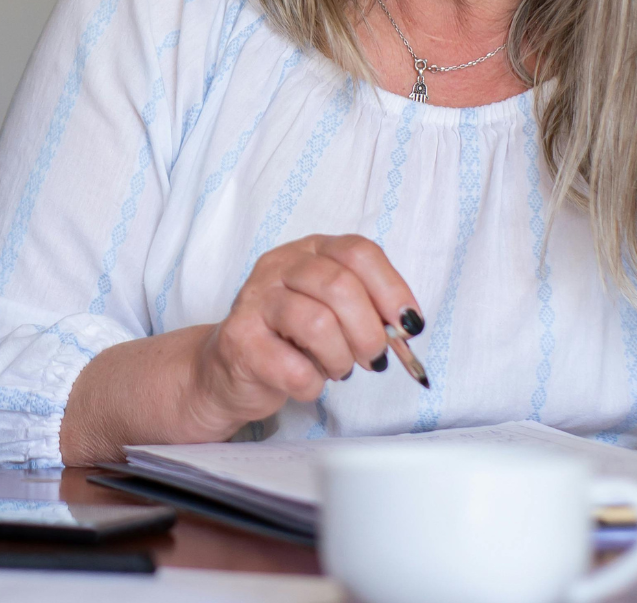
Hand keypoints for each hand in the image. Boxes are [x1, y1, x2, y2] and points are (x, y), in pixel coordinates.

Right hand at [189, 235, 421, 434]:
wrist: (229, 369)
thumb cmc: (290, 339)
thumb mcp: (333, 311)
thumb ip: (367, 309)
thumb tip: (404, 328)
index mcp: (309, 251)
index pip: (358, 252)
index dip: (392, 289)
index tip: (408, 325)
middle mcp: (278, 266)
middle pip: (340, 285)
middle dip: (369, 332)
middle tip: (372, 359)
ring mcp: (254, 300)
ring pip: (318, 323)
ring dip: (340, 359)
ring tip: (336, 369)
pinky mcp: (239, 340)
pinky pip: (294, 368)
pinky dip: (312, 385)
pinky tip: (305, 382)